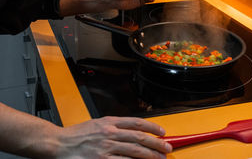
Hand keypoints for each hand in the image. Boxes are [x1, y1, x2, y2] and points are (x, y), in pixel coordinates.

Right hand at [56, 116, 171, 158]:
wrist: (57, 144)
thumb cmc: (76, 135)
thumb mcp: (97, 124)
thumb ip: (115, 126)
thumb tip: (134, 130)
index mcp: (110, 122)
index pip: (137, 123)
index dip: (153, 127)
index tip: (162, 132)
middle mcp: (110, 133)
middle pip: (140, 138)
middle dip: (156, 144)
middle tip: (167, 148)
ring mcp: (106, 148)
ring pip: (135, 151)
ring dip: (150, 155)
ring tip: (160, 158)